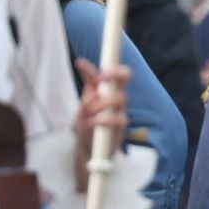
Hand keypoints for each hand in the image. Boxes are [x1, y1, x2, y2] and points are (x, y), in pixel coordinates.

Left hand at [73, 59, 130, 186]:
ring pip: (120, 98)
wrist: (88, 147)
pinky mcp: (121, 127)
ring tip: (89, 112)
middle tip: (99, 81)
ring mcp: (121, 111)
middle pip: (126, 77)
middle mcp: (118, 98)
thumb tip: (81, 62)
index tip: (99, 73)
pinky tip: (93, 123)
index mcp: (110, 89)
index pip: (120, 72)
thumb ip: (88, 83)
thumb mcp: (84, 100)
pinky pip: (118, 119)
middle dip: (113, 74)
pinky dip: (103, 119)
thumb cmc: (88, 120)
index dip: (113, 68)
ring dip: (102, 102)